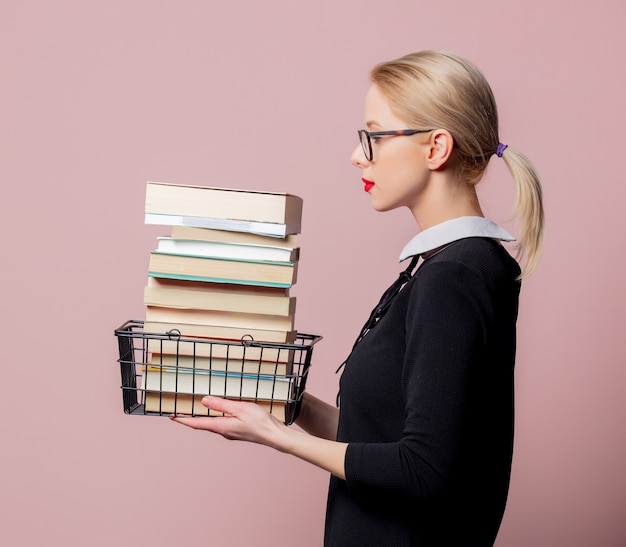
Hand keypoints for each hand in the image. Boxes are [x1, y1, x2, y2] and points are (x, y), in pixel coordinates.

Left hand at [170, 396, 288, 449]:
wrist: (275, 436)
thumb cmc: (259, 422)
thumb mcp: (240, 409)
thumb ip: (221, 405)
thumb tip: (204, 401)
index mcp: (221, 426)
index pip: (197, 423)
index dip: (183, 420)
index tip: (171, 417)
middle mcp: (224, 431)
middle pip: (203, 425)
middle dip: (191, 419)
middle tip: (180, 413)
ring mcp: (231, 432)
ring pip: (213, 425)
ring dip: (203, 418)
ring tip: (196, 411)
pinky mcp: (238, 431)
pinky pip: (222, 423)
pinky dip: (215, 418)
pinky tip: (219, 412)